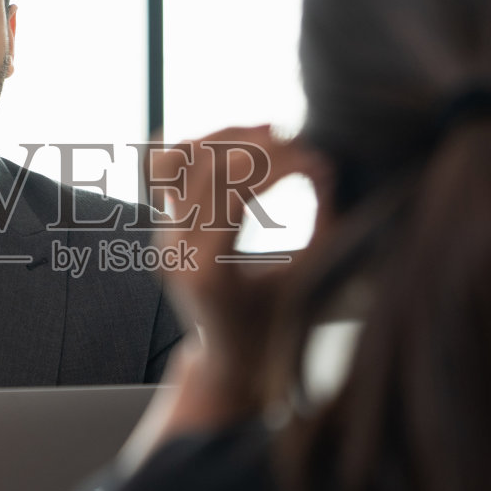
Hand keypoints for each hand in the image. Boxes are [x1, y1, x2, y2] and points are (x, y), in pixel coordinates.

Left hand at [141, 125, 331, 439]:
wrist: (230, 356)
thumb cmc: (276, 324)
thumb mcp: (306, 277)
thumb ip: (321, 222)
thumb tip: (325, 166)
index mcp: (209, 268)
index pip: (238, 190)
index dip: (282, 166)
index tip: (318, 161)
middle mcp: (177, 250)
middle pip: (209, 167)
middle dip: (261, 148)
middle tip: (301, 144)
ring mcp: (164, 238)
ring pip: (179, 160)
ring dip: (227, 138)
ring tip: (270, 133)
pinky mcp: (164, 229)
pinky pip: (165, 173)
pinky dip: (195, 149)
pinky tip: (233, 142)